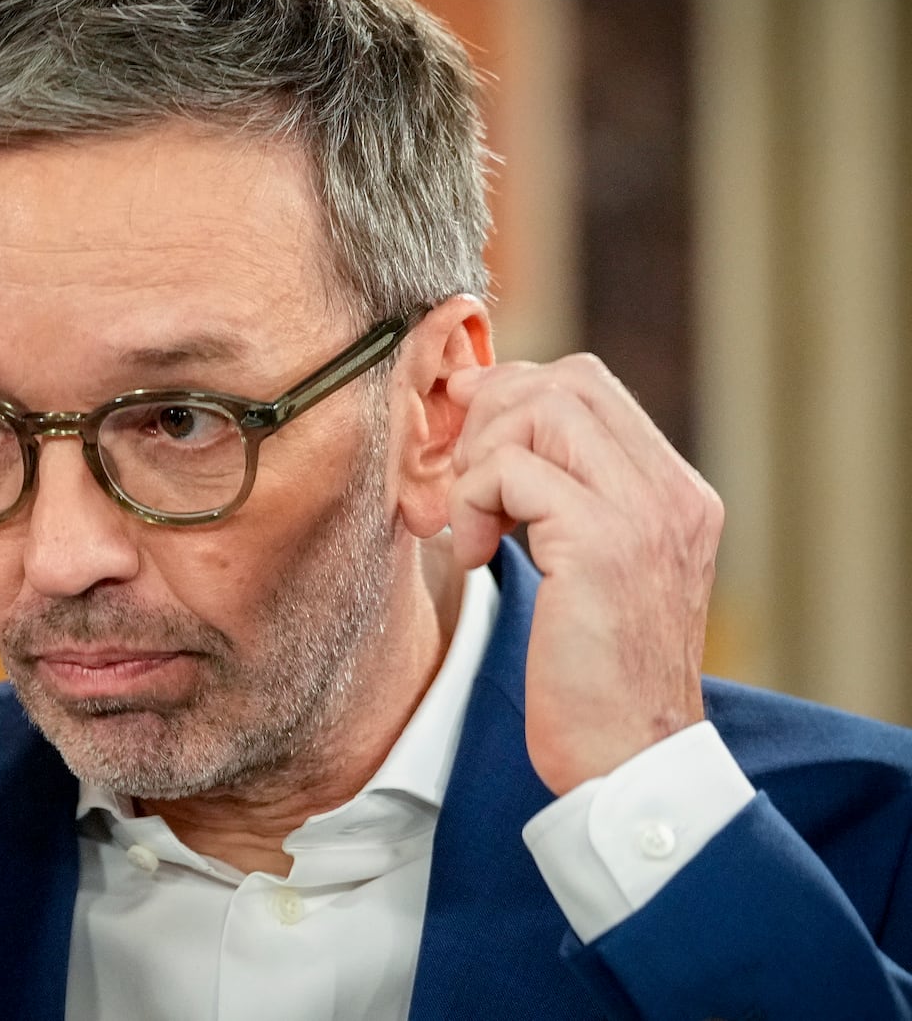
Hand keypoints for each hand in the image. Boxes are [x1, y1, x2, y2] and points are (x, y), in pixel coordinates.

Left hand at [445, 355, 722, 795]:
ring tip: (475, 526)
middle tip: (465, 487)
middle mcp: (672, 492)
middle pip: (567, 380)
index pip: (588, 386)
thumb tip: (486, 422)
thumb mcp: (587, 570)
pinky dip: (473, 502)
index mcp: (674, 493)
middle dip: (492, 417)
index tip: (466, 445)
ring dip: (481, 458)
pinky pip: (512, 470)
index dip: (512, 397)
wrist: (627, 759)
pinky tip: (477, 558)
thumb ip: (559, 499)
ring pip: (542, 407)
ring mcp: (645, 513)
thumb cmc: (591, 675)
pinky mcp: (603, 544)